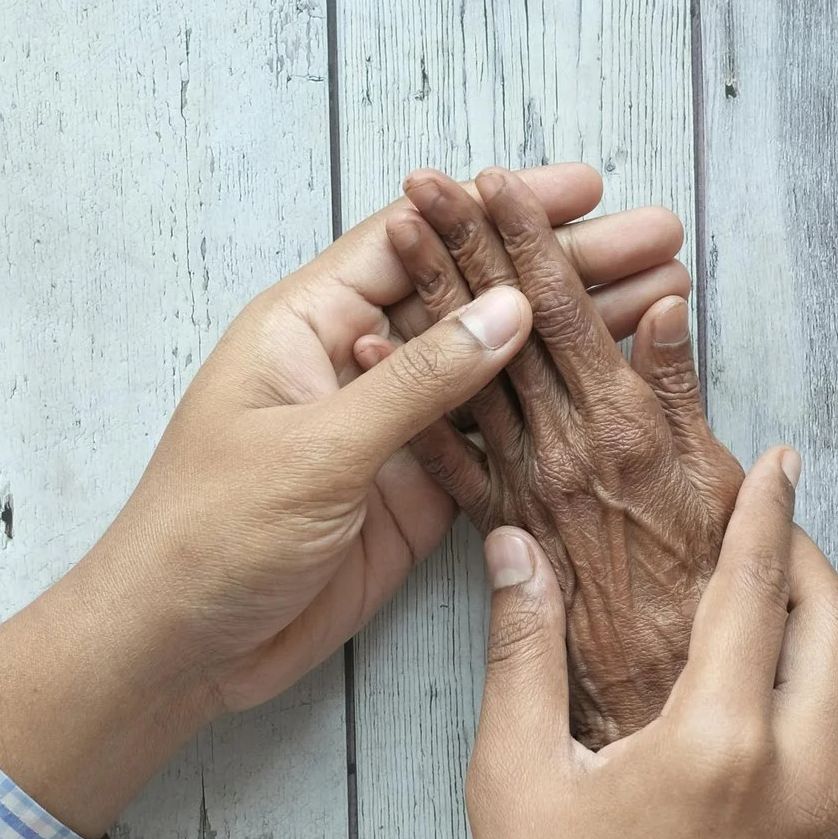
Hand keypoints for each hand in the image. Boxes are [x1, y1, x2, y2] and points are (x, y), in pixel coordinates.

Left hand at [0, 164, 690, 836]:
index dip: (502, 208)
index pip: (418, 237)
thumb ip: (417, 382)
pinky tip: (613, 391)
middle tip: (657, 238)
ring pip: (496, 368)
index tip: (586, 189)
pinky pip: (493, 441)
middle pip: (473, 296)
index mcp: (310, 324)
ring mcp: (388, 431)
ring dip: (572, 335)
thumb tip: (510, 308)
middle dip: (563, 265)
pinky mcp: (412, 496)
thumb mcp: (315, 450)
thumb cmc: (208, 533)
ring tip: (660, 298)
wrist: (176, 649)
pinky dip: (552, 415)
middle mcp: (355, 364)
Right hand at [467, 451, 837, 838]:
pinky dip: (831, 701)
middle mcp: (798, 778)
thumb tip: (515, 550)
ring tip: (773, 606)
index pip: (756, 589)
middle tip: (768, 529)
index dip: (766, 511)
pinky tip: (773, 704)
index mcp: (716, 744)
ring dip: (829, 631)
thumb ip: (523, 651)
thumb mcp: (515, 778)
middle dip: (810, 559)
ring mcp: (831, 829)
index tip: (777, 459)